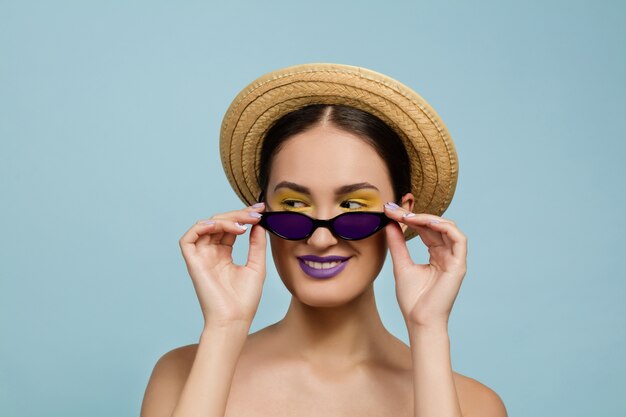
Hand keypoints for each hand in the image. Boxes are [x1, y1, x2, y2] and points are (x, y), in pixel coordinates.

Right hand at [178, 203, 266, 328]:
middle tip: (255, 213)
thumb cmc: (245, 299)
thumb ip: (257, 244)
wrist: (235, 319)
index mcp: (224, 255)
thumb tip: (259, 224)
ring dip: (224, 220)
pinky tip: (219, 226)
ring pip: (206, 226)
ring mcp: (201, 257)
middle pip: (219, 224)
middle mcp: (211, 253)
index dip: (243, 216)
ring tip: (242, 224)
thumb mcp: (256, 266)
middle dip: (237, 215)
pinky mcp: (192, 263)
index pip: (231, 228)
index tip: (261, 209)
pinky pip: (188, 239)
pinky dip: (201, 227)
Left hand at [383, 203, 467, 328]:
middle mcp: (447, 255)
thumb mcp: (401, 264)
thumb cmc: (412, 299)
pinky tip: (427, 223)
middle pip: (435, 226)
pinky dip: (445, 227)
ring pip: (448, 228)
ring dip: (428, 218)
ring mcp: (455, 259)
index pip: (425, 229)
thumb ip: (397, 244)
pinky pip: (459, 239)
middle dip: (415, 215)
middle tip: (395, 210)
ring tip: (409, 216)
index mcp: (435, 255)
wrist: (419, 320)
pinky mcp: (459, 265)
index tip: (390, 210)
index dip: (409, 218)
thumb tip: (389, 223)